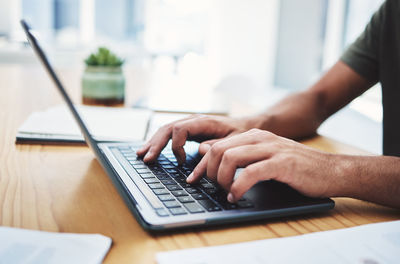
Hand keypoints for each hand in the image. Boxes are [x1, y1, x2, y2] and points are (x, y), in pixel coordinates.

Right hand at [136, 114, 248, 163]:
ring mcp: (190, 124)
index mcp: (204, 121)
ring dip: (153, 142)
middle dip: (155, 143)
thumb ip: (216, 147)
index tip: (180, 161)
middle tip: (145, 158)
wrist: (248, 127)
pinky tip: (152, 150)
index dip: (176, 145)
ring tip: (141, 154)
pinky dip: (160, 142)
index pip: (180, 129)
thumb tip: (198, 152)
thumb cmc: (241, 135)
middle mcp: (194, 120)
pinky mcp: (190, 130)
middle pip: (168, 128)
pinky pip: (170, 134)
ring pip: (166, 130)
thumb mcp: (233, 142)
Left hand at [187, 129, 339, 201]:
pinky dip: (238, 186)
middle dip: (209, 172)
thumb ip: (240, 155)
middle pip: (219, 150)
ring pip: (231, 158)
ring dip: (221, 179)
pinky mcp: (282, 163)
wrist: (330, 171)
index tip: (193, 179)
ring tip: (225, 191)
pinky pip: (251, 172)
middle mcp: (260, 138)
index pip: (216, 145)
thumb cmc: (296, 167)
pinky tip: (237, 195)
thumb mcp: (265, 157)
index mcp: (253, 136)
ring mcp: (271, 149)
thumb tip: (209, 155)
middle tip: (214, 187)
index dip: (201, 164)